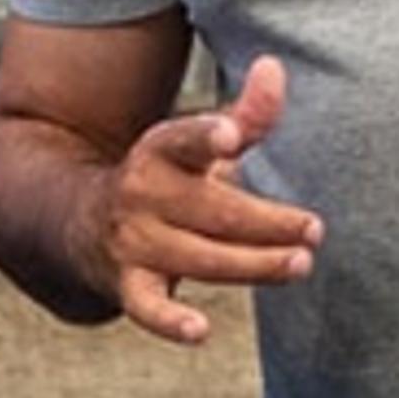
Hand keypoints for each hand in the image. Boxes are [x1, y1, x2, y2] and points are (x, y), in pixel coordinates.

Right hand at [85, 55, 321, 346]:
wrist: (84, 223)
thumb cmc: (167, 180)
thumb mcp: (197, 144)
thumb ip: (245, 113)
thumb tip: (275, 66)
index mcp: (161, 151)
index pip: (183, 139)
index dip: (206, 136)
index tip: (231, 137)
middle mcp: (143, 193)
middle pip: (213, 210)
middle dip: (267, 221)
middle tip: (313, 230)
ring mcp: (134, 241)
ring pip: (199, 258)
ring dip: (252, 265)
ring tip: (299, 263)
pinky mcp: (127, 284)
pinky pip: (146, 307)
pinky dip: (169, 320)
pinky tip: (199, 331)